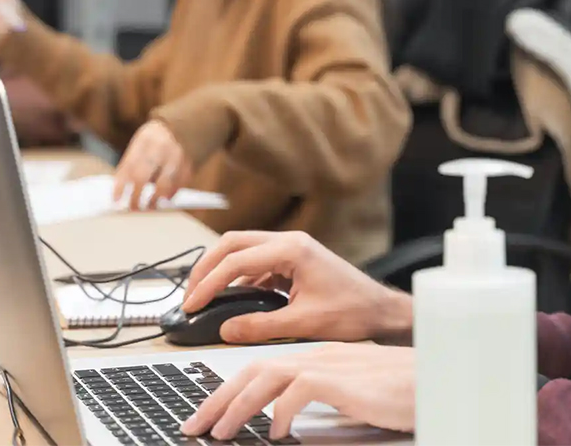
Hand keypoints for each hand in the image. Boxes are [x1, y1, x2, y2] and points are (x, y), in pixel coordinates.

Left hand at [112, 121, 193, 209]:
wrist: (190, 122)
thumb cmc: (158, 137)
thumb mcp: (143, 141)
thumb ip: (133, 161)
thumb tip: (123, 188)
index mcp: (144, 139)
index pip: (128, 166)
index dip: (121, 186)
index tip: (116, 200)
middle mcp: (160, 147)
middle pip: (143, 177)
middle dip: (136, 196)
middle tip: (134, 207)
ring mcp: (177, 155)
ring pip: (163, 185)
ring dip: (155, 199)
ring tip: (149, 206)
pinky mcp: (191, 163)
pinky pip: (180, 184)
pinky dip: (172, 194)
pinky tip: (165, 198)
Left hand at [180, 343, 414, 440]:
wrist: (438, 378)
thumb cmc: (400, 389)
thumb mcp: (349, 395)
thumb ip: (317, 399)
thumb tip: (282, 419)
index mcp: (317, 356)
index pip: (260, 368)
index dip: (228, 392)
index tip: (208, 417)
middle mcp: (318, 355)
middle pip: (253, 370)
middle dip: (218, 399)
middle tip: (195, 426)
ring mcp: (330, 365)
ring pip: (267, 377)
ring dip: (237, 406)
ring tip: (220, 433)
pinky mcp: (344, 380)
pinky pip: (299, 391)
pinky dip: (281, 411)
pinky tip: (277, 433)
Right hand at [182, 231, 411, 344]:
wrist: (381, 311)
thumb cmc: (353, 312)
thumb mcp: (304, 323)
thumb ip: (260, 327)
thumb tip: (225, 329)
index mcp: (293, 249)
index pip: (236, 260)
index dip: (209, 283)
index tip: (193, 304)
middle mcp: (290, 242)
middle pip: (233, 244)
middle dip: (206, 268)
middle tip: (190, 296)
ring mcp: (292, 248)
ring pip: (242, 250)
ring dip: (220, 270)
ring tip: (202, 297)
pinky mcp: (293, 260)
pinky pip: (256, 262)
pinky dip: (238, 277)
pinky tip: (230, 298)